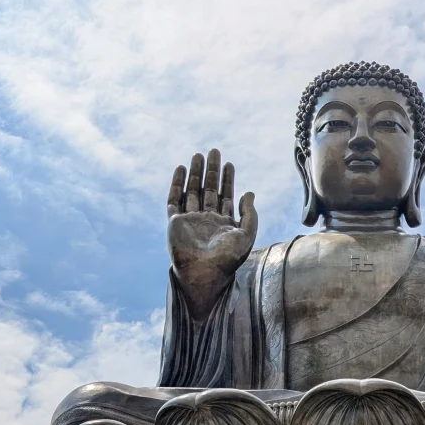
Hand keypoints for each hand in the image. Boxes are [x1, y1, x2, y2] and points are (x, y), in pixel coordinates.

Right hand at [167, 149, 257, 318]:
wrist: (205, 273)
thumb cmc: (228, 259)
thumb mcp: (247, 235)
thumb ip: (250, 214)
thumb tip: (249, 193)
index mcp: (223, 224)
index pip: (225, 196)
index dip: (228, 180)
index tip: (229, 164)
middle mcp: (206, 220)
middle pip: (208, 189)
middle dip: (212, 171)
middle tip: (214, 151)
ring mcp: (190, 221)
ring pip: (192, 191)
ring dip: (195, 173)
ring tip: (198, 155)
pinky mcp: (175, 223)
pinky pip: (174, 200)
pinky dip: (177, 184)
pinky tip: (181, 169)